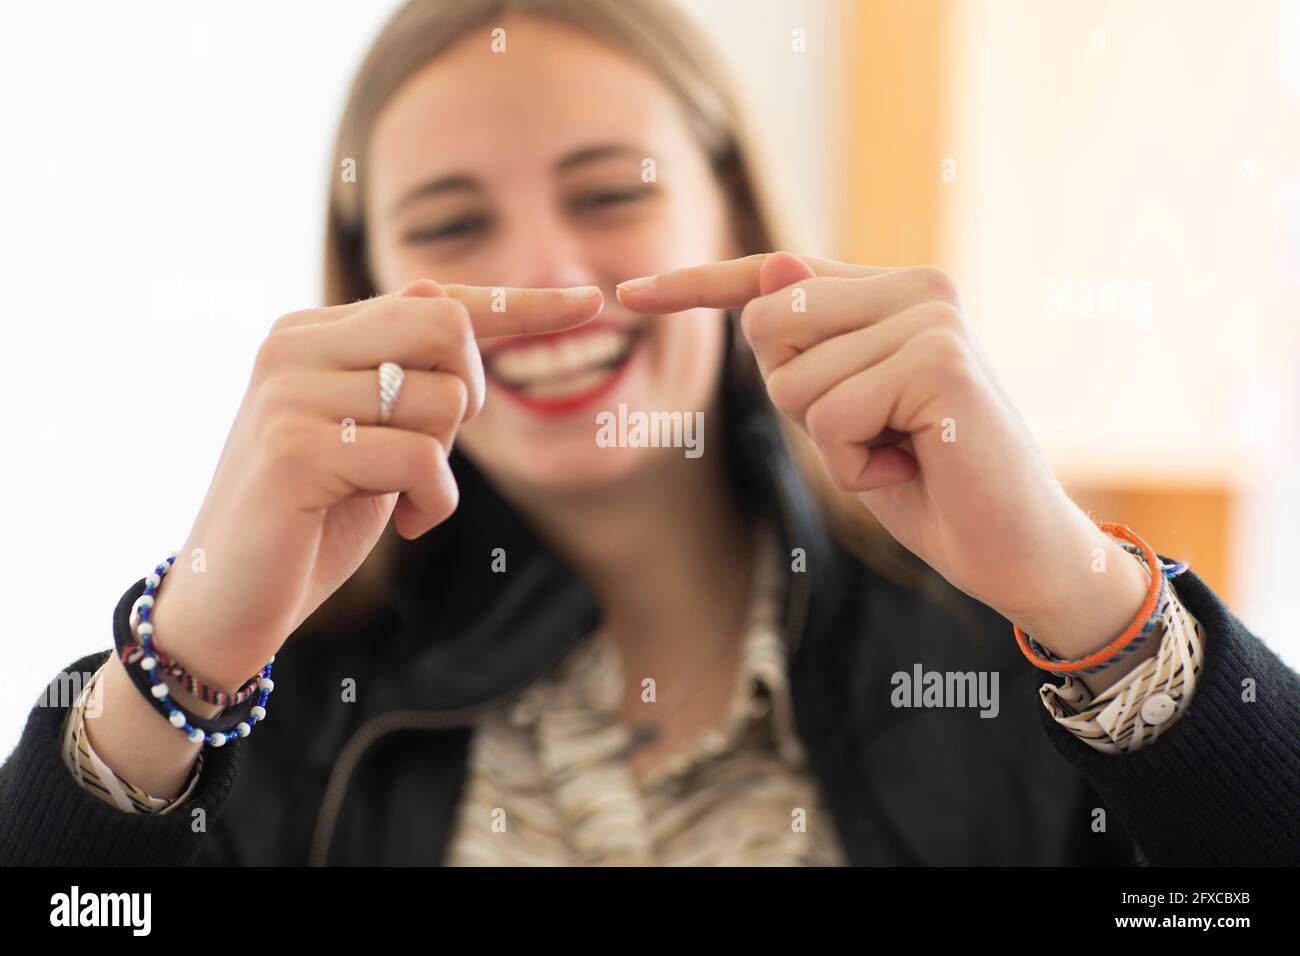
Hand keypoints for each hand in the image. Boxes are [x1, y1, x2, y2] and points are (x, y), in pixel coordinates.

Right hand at [150, 279, 602, 689]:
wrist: (228, 600)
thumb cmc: (314, 518)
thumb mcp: (368, 434)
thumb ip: (402, 372)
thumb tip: (446, 294)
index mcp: (313, 332)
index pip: (434, 300)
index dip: (519, 305)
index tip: (590, 303)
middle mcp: (295, 344)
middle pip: (446, 328)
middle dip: (468, 396)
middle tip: (432, 449)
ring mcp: (289, 391)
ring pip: (442, 400)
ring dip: (442, 465)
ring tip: (397, 496)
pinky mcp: (295, 448)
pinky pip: (421, 458)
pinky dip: (434, 502)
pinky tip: (404, 524)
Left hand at [618, 253, 1152, 683]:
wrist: (1018, 550)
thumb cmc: (931, 483)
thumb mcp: (844, 416)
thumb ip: (809, 350)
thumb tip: (775, 263)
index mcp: (891, 292)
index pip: (774, 276)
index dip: (697, 286)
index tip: (628, 293)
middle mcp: (916, 285)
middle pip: (768, 326)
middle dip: (796, 401)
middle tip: (872, 434)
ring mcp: (931, 317)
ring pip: (792, 379)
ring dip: (830, 442)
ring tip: (900, 451)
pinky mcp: (940, 361)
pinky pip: (829, 417)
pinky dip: (855, 463)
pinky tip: (914, 464)